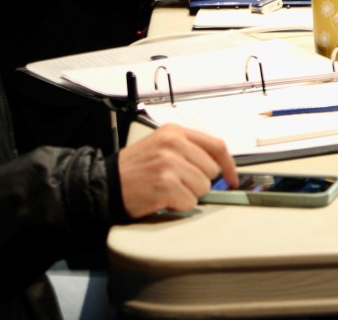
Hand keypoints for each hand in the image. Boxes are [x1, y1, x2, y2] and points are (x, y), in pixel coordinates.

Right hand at [118, 123, 238, 217]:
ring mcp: (169, 164)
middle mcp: (173, 144)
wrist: (105, 183)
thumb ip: (190, 150)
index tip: (232, 177)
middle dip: (199, 181)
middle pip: (212, 170)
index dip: (229, 165)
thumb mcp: (162, 146)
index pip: (216, 145)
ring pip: (203, 187)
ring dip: (188, 194)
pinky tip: (162, 198)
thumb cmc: (134, 168)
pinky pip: (190, 202)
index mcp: (174, 132)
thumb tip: (220, 167)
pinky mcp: (166, 184)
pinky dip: (179, 205)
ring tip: (167, 189)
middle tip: (178, 182)